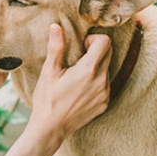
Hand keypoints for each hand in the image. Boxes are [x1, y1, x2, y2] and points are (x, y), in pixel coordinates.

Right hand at [28, 24, 110, 139]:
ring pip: (107, 68)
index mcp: (88, 70)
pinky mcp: (105, 103)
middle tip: (79, 57)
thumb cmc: (47, 99)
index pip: (105, 42)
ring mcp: (105, 94)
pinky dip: (97, 80)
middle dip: (96, 50)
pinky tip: (81, 88)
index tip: (82, 46)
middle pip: (109, 53)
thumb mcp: (49, 71)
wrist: (51, 128)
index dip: (93, 39)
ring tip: (78, 75)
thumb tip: (56, 26)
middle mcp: (102, 81)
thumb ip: (56, 47)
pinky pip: (106, 83)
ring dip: (96, 66)